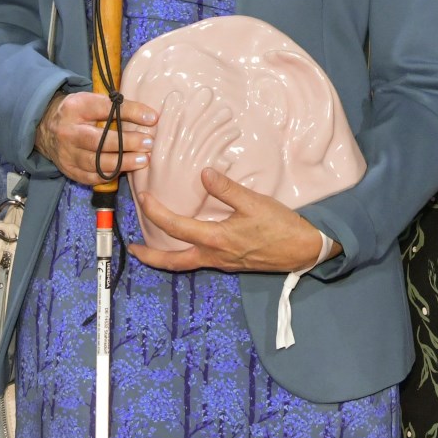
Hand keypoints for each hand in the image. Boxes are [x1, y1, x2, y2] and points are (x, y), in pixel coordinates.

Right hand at [34, 88, 155, 187]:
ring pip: (95, 162)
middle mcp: (68, 132)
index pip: (105, 109)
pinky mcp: (68, 169)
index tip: (152, 119)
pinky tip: (124, 170)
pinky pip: (91, 177)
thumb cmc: (78, 113)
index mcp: (75, 108)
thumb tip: (151, 118)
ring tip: (143, 160)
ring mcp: (66, 153)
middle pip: (99, 140)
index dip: (130, 113)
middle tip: (148, 143)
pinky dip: (109, 175)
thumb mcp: (93, 101)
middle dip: (127, 143)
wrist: (46, 128)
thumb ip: (118, 107)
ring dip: (122, 163)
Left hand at [126, 168, 328, 273]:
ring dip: (166, 257)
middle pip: (172, 261)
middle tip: (133, 248)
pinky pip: (200, 261)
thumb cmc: (281, 226)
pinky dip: (185, 255)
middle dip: (150, 257)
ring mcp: (222, 263)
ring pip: (185, 264)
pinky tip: (187, 244)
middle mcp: (214, 256)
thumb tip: (204, 174)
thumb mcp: (255, 202)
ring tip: (153, 248)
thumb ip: (227, 189)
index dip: (155, 211)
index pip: (175, 226)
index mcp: (216, 239)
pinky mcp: (231, 264)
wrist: (305, 249)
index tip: (143, 197)